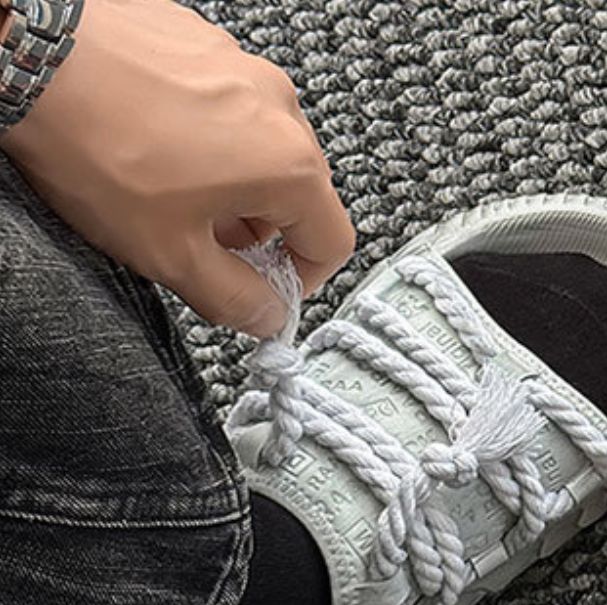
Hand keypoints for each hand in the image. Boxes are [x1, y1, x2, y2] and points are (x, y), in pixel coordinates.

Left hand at [0, 0, 353, 337]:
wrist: (26, 53)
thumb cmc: (95, 147)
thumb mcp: (170, 254)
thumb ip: (234, 298)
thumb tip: (267, 317)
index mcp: (289, 165)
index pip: (332, 242)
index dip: (301, 279)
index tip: (264, 290)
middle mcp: (279, 108)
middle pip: (301, 195)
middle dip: (262, 233)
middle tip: (207, 249)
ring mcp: (242, 67)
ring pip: (263, 150)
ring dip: (234, 187)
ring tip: (171, 195)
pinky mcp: (204, 43)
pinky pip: (227, 108)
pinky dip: (208, 140)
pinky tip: (154, 148)